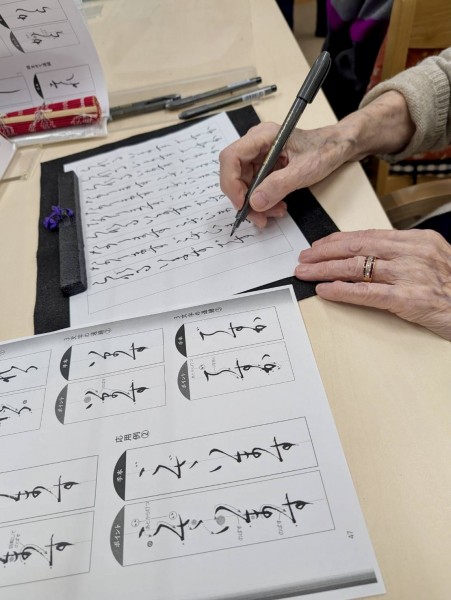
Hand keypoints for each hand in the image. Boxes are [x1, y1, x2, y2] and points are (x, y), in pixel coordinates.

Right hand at [219, 121, 353, 227]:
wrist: (337, 147)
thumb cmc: (325, 149)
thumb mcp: (304, 170)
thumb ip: (278, 185)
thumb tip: (255, 202)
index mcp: (263, 136)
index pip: (231, 158)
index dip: (231, 183)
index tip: (242, 204)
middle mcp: (256, 144)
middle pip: (234, 174)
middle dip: (244, 199)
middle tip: (259, 217)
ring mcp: (259, 155)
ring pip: (243, 184)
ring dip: (255, 203)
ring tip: (275, 212)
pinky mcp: (264, 166)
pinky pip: (254, 186)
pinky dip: (262, 200)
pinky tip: (276, 206)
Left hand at [294, 229, 450, 340]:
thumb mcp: (432, 261)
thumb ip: (403, 256)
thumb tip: (368, 258)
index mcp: (417, 240)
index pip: (368, 236)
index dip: (338, 241)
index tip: (317, 246)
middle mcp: (412, 253)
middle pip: (357, 248)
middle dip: (324, 252)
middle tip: (303, 258)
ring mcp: (410, 275)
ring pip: (357, 268)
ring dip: (325, 270)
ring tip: (305, 273)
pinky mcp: (409, 299)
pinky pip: (368, 293)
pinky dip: (342, 290)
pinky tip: (325, 290)